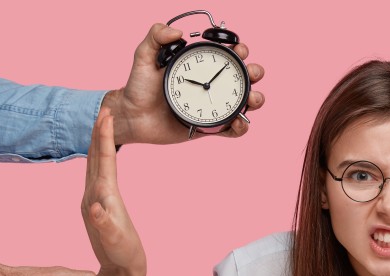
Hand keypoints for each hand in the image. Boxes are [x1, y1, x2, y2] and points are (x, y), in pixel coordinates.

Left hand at [81, 108, 145, 275]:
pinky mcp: (98, 206)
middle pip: (94, 158)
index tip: (106, 115)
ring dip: (98, 143)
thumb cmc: (123, 258)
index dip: (104, 137)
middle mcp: (93, 197)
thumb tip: (95, 207)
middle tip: (104, 109)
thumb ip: (104, 225)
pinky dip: (102, 159)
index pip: (102, 161)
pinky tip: (105, 156)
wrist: (118, 275)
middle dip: (98, 132)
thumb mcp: (116, 243)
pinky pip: (99, 175)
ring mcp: (94, 201)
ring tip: (103, 126)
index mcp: (101, 199)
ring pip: (95, 164)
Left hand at [101, 23, 265, 144]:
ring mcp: (213, 107)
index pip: (227, 56)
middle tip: (251, 74)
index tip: (238, 50)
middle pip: (243, 77)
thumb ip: (155, 37)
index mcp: (200, 67)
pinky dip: (241, 127)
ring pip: (244, 102)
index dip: (239, 51)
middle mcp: (210, 85)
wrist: (133, 117)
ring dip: (256, 99)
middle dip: (254, 73)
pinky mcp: (210, 128)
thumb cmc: (138, 87)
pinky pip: (232, 129)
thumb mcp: (143, 56)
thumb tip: (177, 32)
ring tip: (253, 99)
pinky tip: (239, 121)